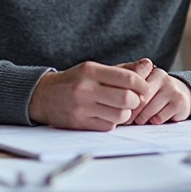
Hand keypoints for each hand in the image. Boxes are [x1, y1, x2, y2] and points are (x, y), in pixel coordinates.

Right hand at [28, 61, 149, 130]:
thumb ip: (121, 69)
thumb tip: (147, 65)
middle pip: (126, 98)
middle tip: (133, 100)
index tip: (144, 88)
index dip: (142, 85)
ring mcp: (82, 107)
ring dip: (125, 113)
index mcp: (91, 71)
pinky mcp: (79, 123)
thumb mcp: (93, 69)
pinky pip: (108, 126)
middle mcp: (86, 88)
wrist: (43, 96)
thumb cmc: (74, 81)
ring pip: (119, 115)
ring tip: (120, 108)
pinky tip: (107, 115)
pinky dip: (112, 122)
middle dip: (136, 101)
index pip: (127, 78)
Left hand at [122, 63, 190, 124]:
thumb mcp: (139, 83)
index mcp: (148, 68)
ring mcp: (172, 88)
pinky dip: (153, 122)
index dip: (125, 96)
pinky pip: (159, 117)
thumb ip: (126, 86)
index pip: (132, 82)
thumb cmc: (153, 91)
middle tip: (126, 119)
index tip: (120, 105)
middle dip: (132, 112)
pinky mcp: (180, 102)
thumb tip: (113, 101)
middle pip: (140, 98)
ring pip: (150, 110)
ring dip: (141, 119)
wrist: (179, 94)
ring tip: (138, 120)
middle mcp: (161, 75)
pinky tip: (153, 120)